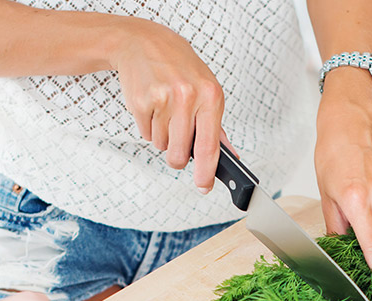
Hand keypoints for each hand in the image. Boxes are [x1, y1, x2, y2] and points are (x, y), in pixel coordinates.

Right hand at [110, 17, 229, 193]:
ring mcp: (163, 99)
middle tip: (177, 140)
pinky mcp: (141, 102)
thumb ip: (217, 127)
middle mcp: (188, 97)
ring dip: (163, 136)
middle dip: (177, 157)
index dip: (206, 173)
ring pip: (162, 145)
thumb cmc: (180, 67)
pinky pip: (145, 134)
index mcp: (211, 96)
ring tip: (165, 110)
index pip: (210, 146)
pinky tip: (153, 105)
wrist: (145, 42)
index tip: (204, 186)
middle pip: (180, 154)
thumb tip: (229, 156)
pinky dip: (148, 126)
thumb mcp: (207, 90)